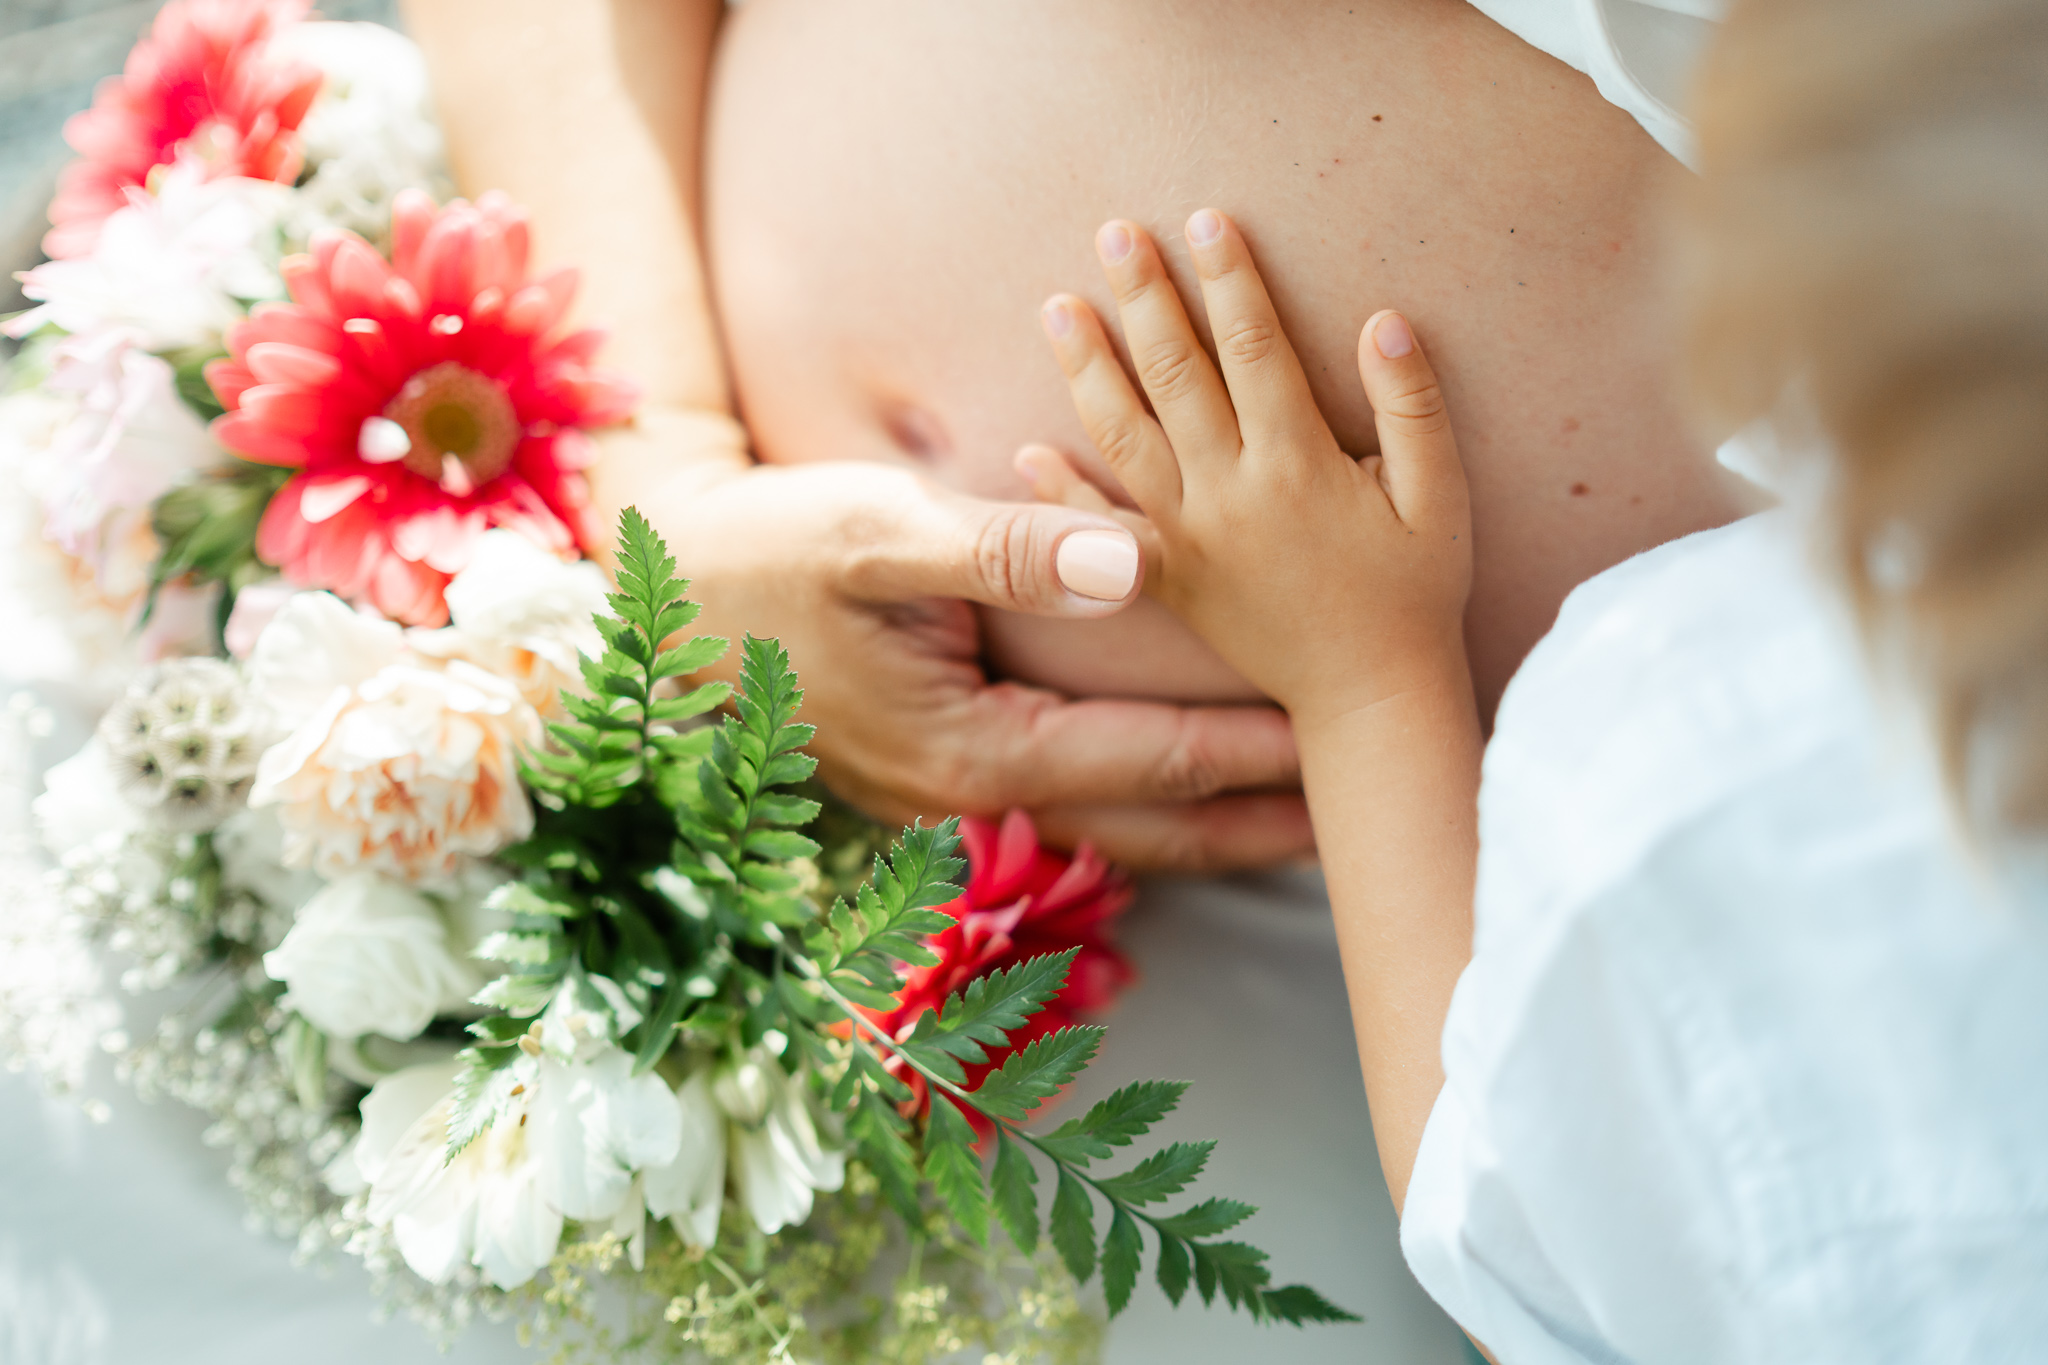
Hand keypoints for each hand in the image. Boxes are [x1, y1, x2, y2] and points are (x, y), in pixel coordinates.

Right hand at [589, 406, 1313, 870]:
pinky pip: (1066, 805)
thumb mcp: (877, 531)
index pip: (1142, 759)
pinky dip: (1139, 800)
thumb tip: (1138, 559)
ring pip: (1108, 831)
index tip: (1334, 737)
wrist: (661, 598)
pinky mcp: (945, 776)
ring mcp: (953, 801)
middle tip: (1355, 819)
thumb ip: (1006, 546)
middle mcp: (969, 799)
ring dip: (1205, 825)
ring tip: (1297, 816)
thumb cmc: (765, 554)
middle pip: (1144, 830)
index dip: (1245, 750)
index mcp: (968, 749)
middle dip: (1251, 828)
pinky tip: (1182, 783)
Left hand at [1038, 211, 1473, 730]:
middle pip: (1175, 375)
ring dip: (1087, 369)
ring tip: (1059, 307)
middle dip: (1144, 297)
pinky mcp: (1168, 581)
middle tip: (1114, 233)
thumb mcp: (1440, 498)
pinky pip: (1103, 531)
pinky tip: (1027, 451)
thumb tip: (1384, 321)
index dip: (1230, 278)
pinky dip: (1061, 493)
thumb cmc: (1415, 593)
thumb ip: (1413, 407)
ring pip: (1124, 438)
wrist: (1369, 697)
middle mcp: (1229, 495)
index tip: (1206, 217)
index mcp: (1297, 465)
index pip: (1254, 347)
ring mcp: (1189, 539)